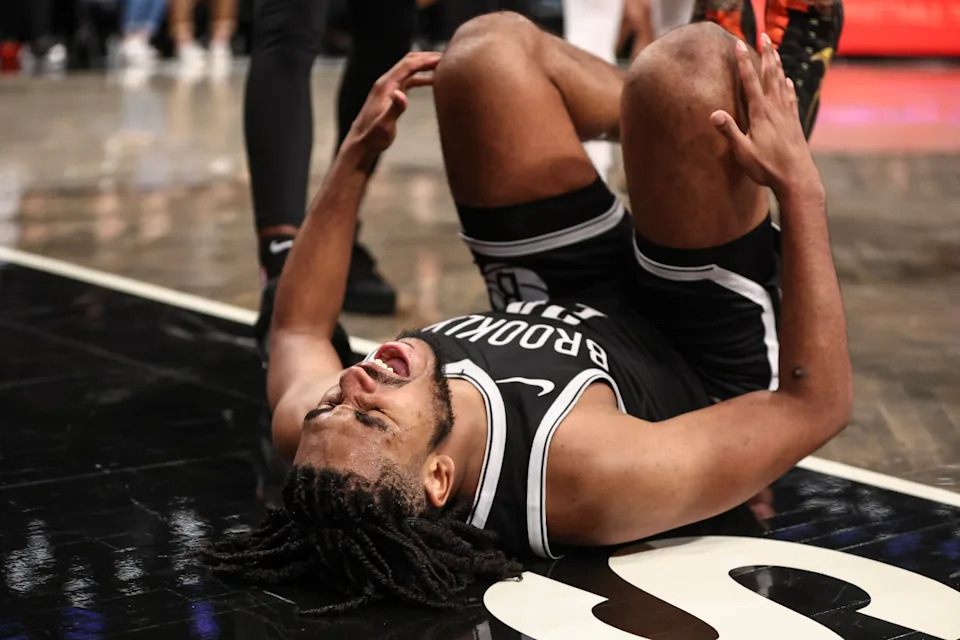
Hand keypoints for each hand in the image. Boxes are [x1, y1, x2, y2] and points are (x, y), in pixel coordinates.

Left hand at [344, 51, 441, 161]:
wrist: (361, 143)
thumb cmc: (373, 137)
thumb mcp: (384, 125)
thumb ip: (394, 109)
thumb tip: (401, 94)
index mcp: (386, 86)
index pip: (408, 65)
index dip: (425, 60)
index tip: (443, 58)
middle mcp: (386, 82)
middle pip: (408, 61)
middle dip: (427, 57)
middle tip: (448, 57)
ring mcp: (388, 88)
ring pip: (409, 69)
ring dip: (425, 65)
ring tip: (444, 66)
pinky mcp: (391, 94)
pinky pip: (409, 80)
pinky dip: (421, 77)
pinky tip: (433, 81)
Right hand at [710, 34, 817, 194]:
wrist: (797, 178)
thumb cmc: (768, 167)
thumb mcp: (743, 152)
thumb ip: (730, 132)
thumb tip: (714, 114)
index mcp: (761, 113)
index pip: (750, 81)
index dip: (744, 61)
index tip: (739, 44)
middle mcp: (776, 108)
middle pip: (770, 75)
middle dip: (766, 53)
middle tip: (764, 35)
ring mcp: (787, 114)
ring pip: (782, 82)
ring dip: (777, 65)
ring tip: (775, 50)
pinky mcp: (794, 122)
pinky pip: (790, 98)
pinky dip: (788, 86)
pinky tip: (788, 81)